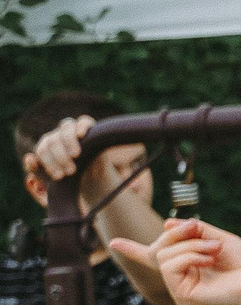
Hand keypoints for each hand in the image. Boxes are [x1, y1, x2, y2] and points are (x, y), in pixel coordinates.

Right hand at [24, 118, 149, 215]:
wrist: (89, 182)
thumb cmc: (102, 173)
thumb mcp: (113, 165)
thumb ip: (119, 158)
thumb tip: (139, 152)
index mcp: (87, 132)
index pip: (83, 121)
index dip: (82, 126)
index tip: (84, 135)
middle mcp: (69, 133)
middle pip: (63, 130)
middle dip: (66, 146)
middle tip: (74, 163)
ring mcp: (54, 141)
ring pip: (49, 142)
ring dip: (55, 158)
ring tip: (65, 175)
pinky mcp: (44, 153)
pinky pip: (38, 154)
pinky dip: (38, 162)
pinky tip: (39, 166)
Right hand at [107, 218, 240, 304]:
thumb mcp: (218, 237)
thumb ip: (193, 231)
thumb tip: (166, 225)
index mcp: (188, 264)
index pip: (155, 257)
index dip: (133, 249)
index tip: (113, 242)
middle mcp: (180, 278)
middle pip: (158, 249)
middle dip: (178, 234)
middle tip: (200, 230)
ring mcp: (179, 288)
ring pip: (163, 256)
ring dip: (190, 245)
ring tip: (213, 250)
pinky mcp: (181, 296)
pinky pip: (170, 266)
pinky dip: (190, 256)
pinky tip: (207, 260)